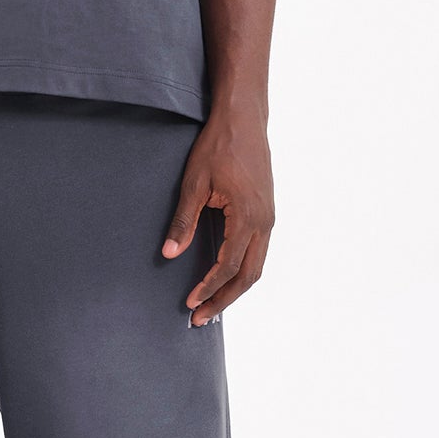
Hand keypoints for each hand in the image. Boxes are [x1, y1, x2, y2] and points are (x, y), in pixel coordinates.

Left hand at [162, 109, 274, 324]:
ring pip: (257, 266)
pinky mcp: (266, 212)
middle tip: (201, 318)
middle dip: (224, 300)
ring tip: (211, 304)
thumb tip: (169, 255)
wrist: (244, 118)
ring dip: (234, 288)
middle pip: (248, 276)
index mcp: (248, 217)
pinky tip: (224, 277)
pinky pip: (258, 252)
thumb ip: (183, 221)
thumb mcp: (194, 183)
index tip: (189, 303)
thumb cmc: (218, 146)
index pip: (227, 266)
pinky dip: (243, 270)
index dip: (208, 288)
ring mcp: (269, 218)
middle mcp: (264, 222)